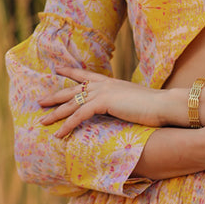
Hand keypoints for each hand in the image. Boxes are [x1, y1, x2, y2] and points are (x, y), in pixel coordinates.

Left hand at [38, 66, 183, 136]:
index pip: (86, 75)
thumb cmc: (155, 107)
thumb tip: (119, 109)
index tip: (58, 69)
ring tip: (42, 121)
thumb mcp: (134, 102)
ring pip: (72, 103)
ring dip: (56, 114)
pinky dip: (68, 125)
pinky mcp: (104, 103)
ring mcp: (103, 92)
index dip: (71, 72)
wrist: (164, 105)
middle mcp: (105, 84)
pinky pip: (80, 115)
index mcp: (111, 82)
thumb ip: (122, 103)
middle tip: (40, 101)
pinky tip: (59, 134)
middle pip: (73, 89)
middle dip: (55, 96)